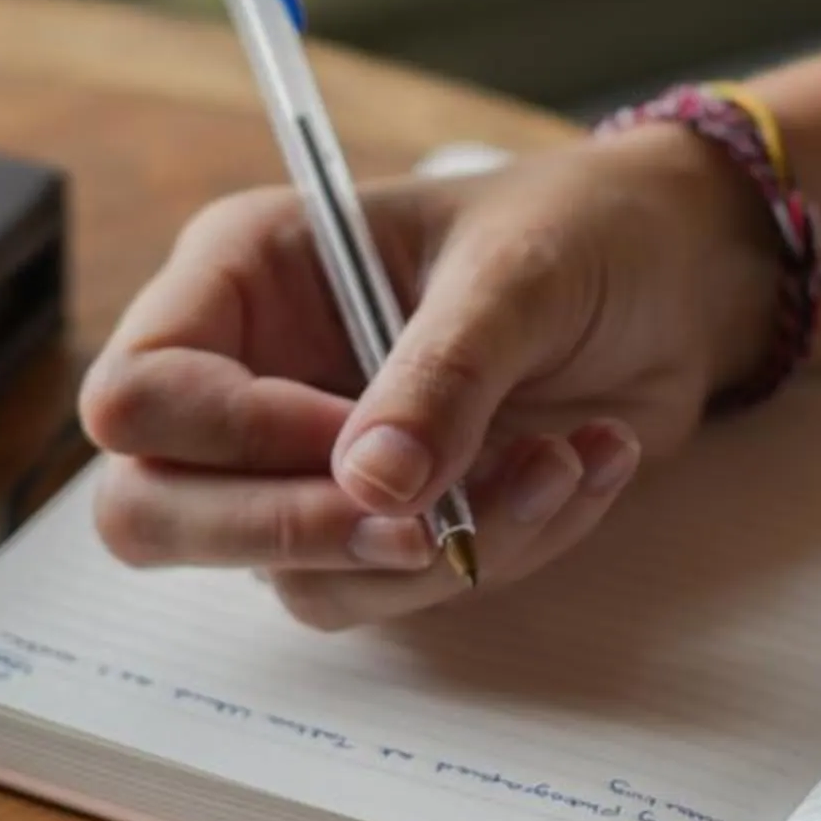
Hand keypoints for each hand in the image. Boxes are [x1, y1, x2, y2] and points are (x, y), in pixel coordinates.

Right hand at [78, 122, 780, 626]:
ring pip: (294, 576)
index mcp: (240, 277)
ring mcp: (308, 463)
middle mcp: (249, 377)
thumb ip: (441, 375)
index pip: (138, 396)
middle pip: (153, 514)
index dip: (229, 441)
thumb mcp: (517, 274)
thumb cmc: (582, 230)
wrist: (681, 280)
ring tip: (560, 462)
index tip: (355, 442)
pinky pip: (397, 590)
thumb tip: (369, 487)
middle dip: (292, 534)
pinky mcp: (384, 522)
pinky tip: (580, 468)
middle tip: (421, 525)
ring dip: (439, 550)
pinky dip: (501, 552)